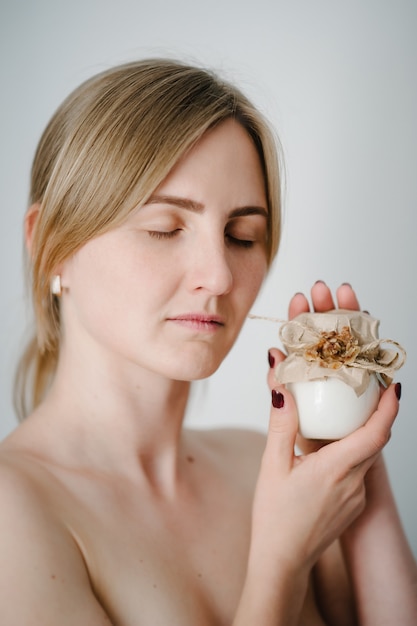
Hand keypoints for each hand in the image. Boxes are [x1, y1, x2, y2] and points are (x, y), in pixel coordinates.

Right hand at [251, 281, 399, 570]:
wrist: (281, 561)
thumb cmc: (274, 516)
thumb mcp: (272, 464)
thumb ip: (281, 421)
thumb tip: (280, 382)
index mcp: (336, 469)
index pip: (376, 432)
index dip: (389, 407)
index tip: (392, 385)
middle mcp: (354, 483)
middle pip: (375, 439)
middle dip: (375, 413)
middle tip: (363, 389)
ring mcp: (357, 497)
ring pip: (367, 455)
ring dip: (361, 433)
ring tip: (342, 415)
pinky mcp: (354, 505)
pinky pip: (359, 471)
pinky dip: (352, 453)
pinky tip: (330, 451)